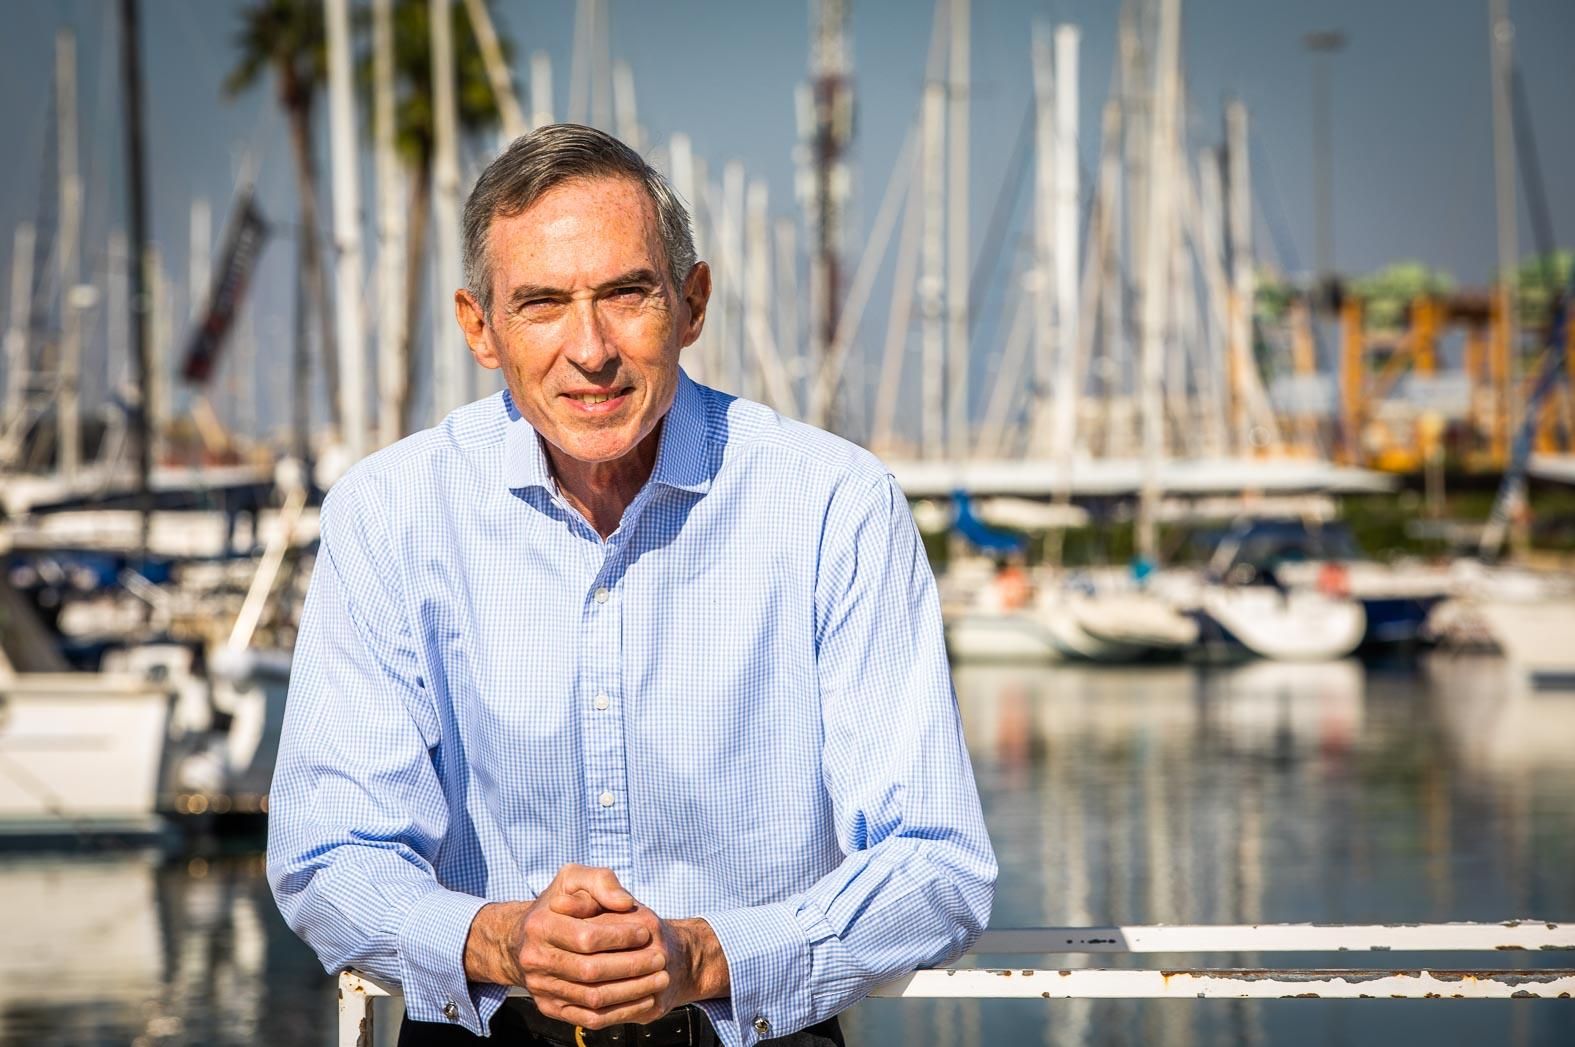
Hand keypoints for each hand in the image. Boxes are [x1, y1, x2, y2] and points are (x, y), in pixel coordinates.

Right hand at [464, 864, 729, 1028]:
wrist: (521, 939)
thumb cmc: (556, 903)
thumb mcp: (573, 877)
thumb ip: (600, 880)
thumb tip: (622, 900)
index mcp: (542, 926)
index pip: (587, 935)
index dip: (622, 933)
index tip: (651, 926)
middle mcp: (537, 962)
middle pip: (593, 971)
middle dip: (633, 965)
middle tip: (665, 957)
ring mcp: (542, 990)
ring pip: (592, 999)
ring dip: (632, 991)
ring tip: (663, 979)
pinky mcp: (552, 1009)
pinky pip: (587, 1017)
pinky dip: (619, 1011)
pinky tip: (645, 998)